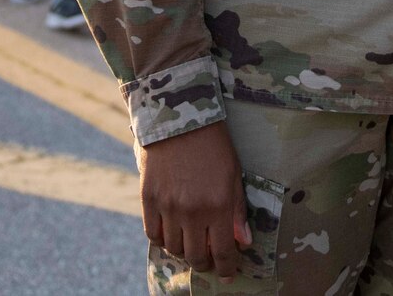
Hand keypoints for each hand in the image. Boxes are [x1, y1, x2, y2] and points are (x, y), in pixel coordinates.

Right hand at [139, 122, 250, 277]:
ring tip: (191, 241)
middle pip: (195, 257)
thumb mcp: (234, 175)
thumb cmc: (214, 146)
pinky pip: (153, 234)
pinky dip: (162, 239)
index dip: (226, 268)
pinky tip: (172, 232)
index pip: (222, 252)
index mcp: (217, 206)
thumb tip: (243, 242)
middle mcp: (192, 211)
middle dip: (204, 262)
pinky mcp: (148, 199)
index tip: (228, 273)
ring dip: (184, 251)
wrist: (180, 118)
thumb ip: (237, 211)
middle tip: (208, 258)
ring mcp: (168, 207)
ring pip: (173, 249)